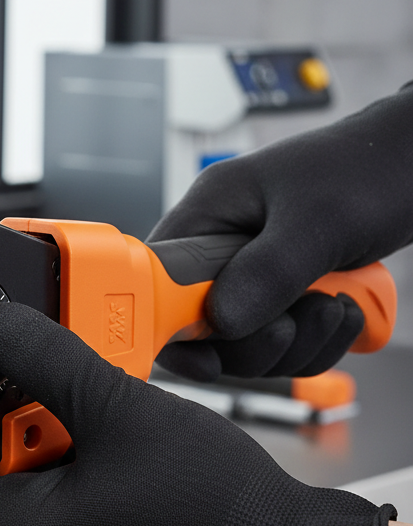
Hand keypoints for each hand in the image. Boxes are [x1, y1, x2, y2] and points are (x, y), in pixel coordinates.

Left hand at [0, 303, 393, 525]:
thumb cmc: (217, 506)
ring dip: (50, 436)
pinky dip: (76, 459)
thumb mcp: (120, 409)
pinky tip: (112, 431)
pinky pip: (64, 499)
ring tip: (93, 405)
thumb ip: (48, 361)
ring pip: (28, 483)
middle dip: (11, 422)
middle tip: (48, 382)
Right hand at [148, 85, 412, 380]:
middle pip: (202, 329)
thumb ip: (267, 272)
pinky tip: (343, 310)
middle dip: (257, 340)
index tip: (205, 356)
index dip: (168, 326)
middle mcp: (221, 248)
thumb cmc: (369, 169)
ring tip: (335, 306)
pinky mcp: (282, 293)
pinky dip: (316, 342)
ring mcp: (252, 273)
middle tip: (299, 319)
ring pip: (246, 344)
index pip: (155, 282)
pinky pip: (282, 344)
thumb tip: (222, 322)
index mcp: (209, 215)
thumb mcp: (317, 222)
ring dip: (298, 343)